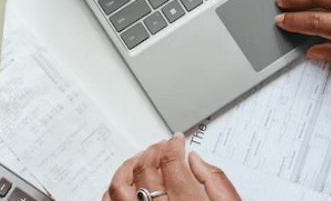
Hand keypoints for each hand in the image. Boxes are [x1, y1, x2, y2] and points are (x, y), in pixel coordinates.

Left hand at [103, 132, 240, 200]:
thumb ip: (217, 183)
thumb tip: (195, 159)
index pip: (170, 160)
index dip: (173, 144)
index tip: (177, 139)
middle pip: (145, 168)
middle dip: (153, 150)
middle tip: (162, 145)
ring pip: (120, 185)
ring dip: (128, 166)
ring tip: (139, 159)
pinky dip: (112, 190)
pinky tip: (122, 184)